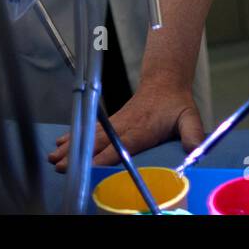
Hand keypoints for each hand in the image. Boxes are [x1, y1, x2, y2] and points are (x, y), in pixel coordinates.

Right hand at [47, 78, 203, 172]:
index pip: (120, 146)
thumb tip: (195, 150)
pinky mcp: (112, 120)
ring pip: (90, 135)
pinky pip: (91, 128)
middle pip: (98, 142)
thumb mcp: (189, 117)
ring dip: (72, 147)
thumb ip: (193, 134)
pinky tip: (61, 142)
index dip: (103, 156)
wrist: (165, 82)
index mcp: (141, 130)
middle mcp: (124, 126)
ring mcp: (116, 122)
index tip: (88, 166)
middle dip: (78, 155)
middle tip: (60, 166)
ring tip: (53, 158)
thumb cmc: (176, 104)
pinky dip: (75, 135)